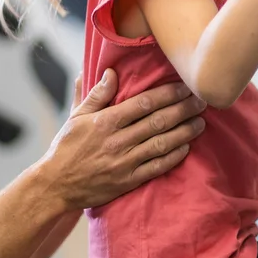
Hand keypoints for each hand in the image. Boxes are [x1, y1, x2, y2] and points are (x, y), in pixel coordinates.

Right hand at [40, 71, 206, 208]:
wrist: (55, 185)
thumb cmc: (65, 148)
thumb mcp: (75, 117)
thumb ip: (96, 94)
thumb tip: (111, 72)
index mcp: (105, 121)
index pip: (144, 103)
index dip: (168, 94)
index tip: (185, 86)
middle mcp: (118, 140)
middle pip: (158, 121)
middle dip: (183, 109)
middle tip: (202, 100)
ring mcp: (124, 162)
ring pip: (162, 143)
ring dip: (184, 132)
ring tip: (200, 122)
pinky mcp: (128, 181)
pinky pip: (157, 167)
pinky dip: (174, 156)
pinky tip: (186, 147)